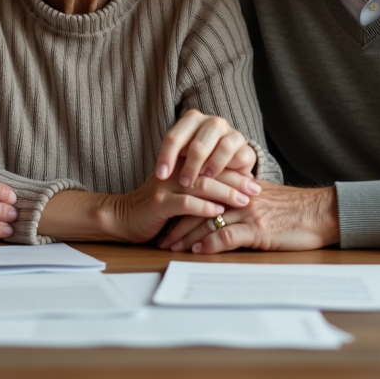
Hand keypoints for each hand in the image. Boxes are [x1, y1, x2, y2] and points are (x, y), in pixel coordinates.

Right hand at [107, 163, 256, 243]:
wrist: (124, 216)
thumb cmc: (157, 207)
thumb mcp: (180, 192)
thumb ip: (201, 186)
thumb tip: (235, 188)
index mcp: (181, 164)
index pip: (213, 162)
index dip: (235, 171)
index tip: (255, 181)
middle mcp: (174, 170)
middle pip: (210, 171)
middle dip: (236, 181)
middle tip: (255, 190)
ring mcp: (166, 185)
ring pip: (201, 184)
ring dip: (225, 193)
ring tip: (243, 201)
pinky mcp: (160, 202)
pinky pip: (185, 203)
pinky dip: (204, 207)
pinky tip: (218, 212)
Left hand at [154, 109, 259, 190]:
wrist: (228, 169)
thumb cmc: (197, 163)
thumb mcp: (181, 159)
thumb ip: (173, 161)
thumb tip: (160, 176)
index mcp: (192, 120)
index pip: (175, 136)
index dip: (166, 157)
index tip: (160, 176)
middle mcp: (213, 122)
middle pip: (198, 143)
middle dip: (190, 166)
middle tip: (184, 183)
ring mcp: (232, 133)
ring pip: (221, 147)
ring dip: (210, 167)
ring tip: (202, 180)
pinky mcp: (247, 148)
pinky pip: (237, 156)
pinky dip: (227, 168)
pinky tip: (218, 178)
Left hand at [158, 183, 338, 253]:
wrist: (322, 212)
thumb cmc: (296, 209)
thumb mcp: (265, 198)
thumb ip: (243, 200)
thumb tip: (224, 209)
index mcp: (239, 187)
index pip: (202, 193)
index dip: (182, 206)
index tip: (166, 218)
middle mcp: (239, 197)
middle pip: (198, 208)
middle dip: (176, 223)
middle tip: (159, 236)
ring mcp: (248, 212)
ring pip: (207, 222)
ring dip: (186, 237)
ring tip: (170, 247)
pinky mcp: (258, 229)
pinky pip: (227, 236)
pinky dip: (209, 244)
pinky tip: (197, 251)